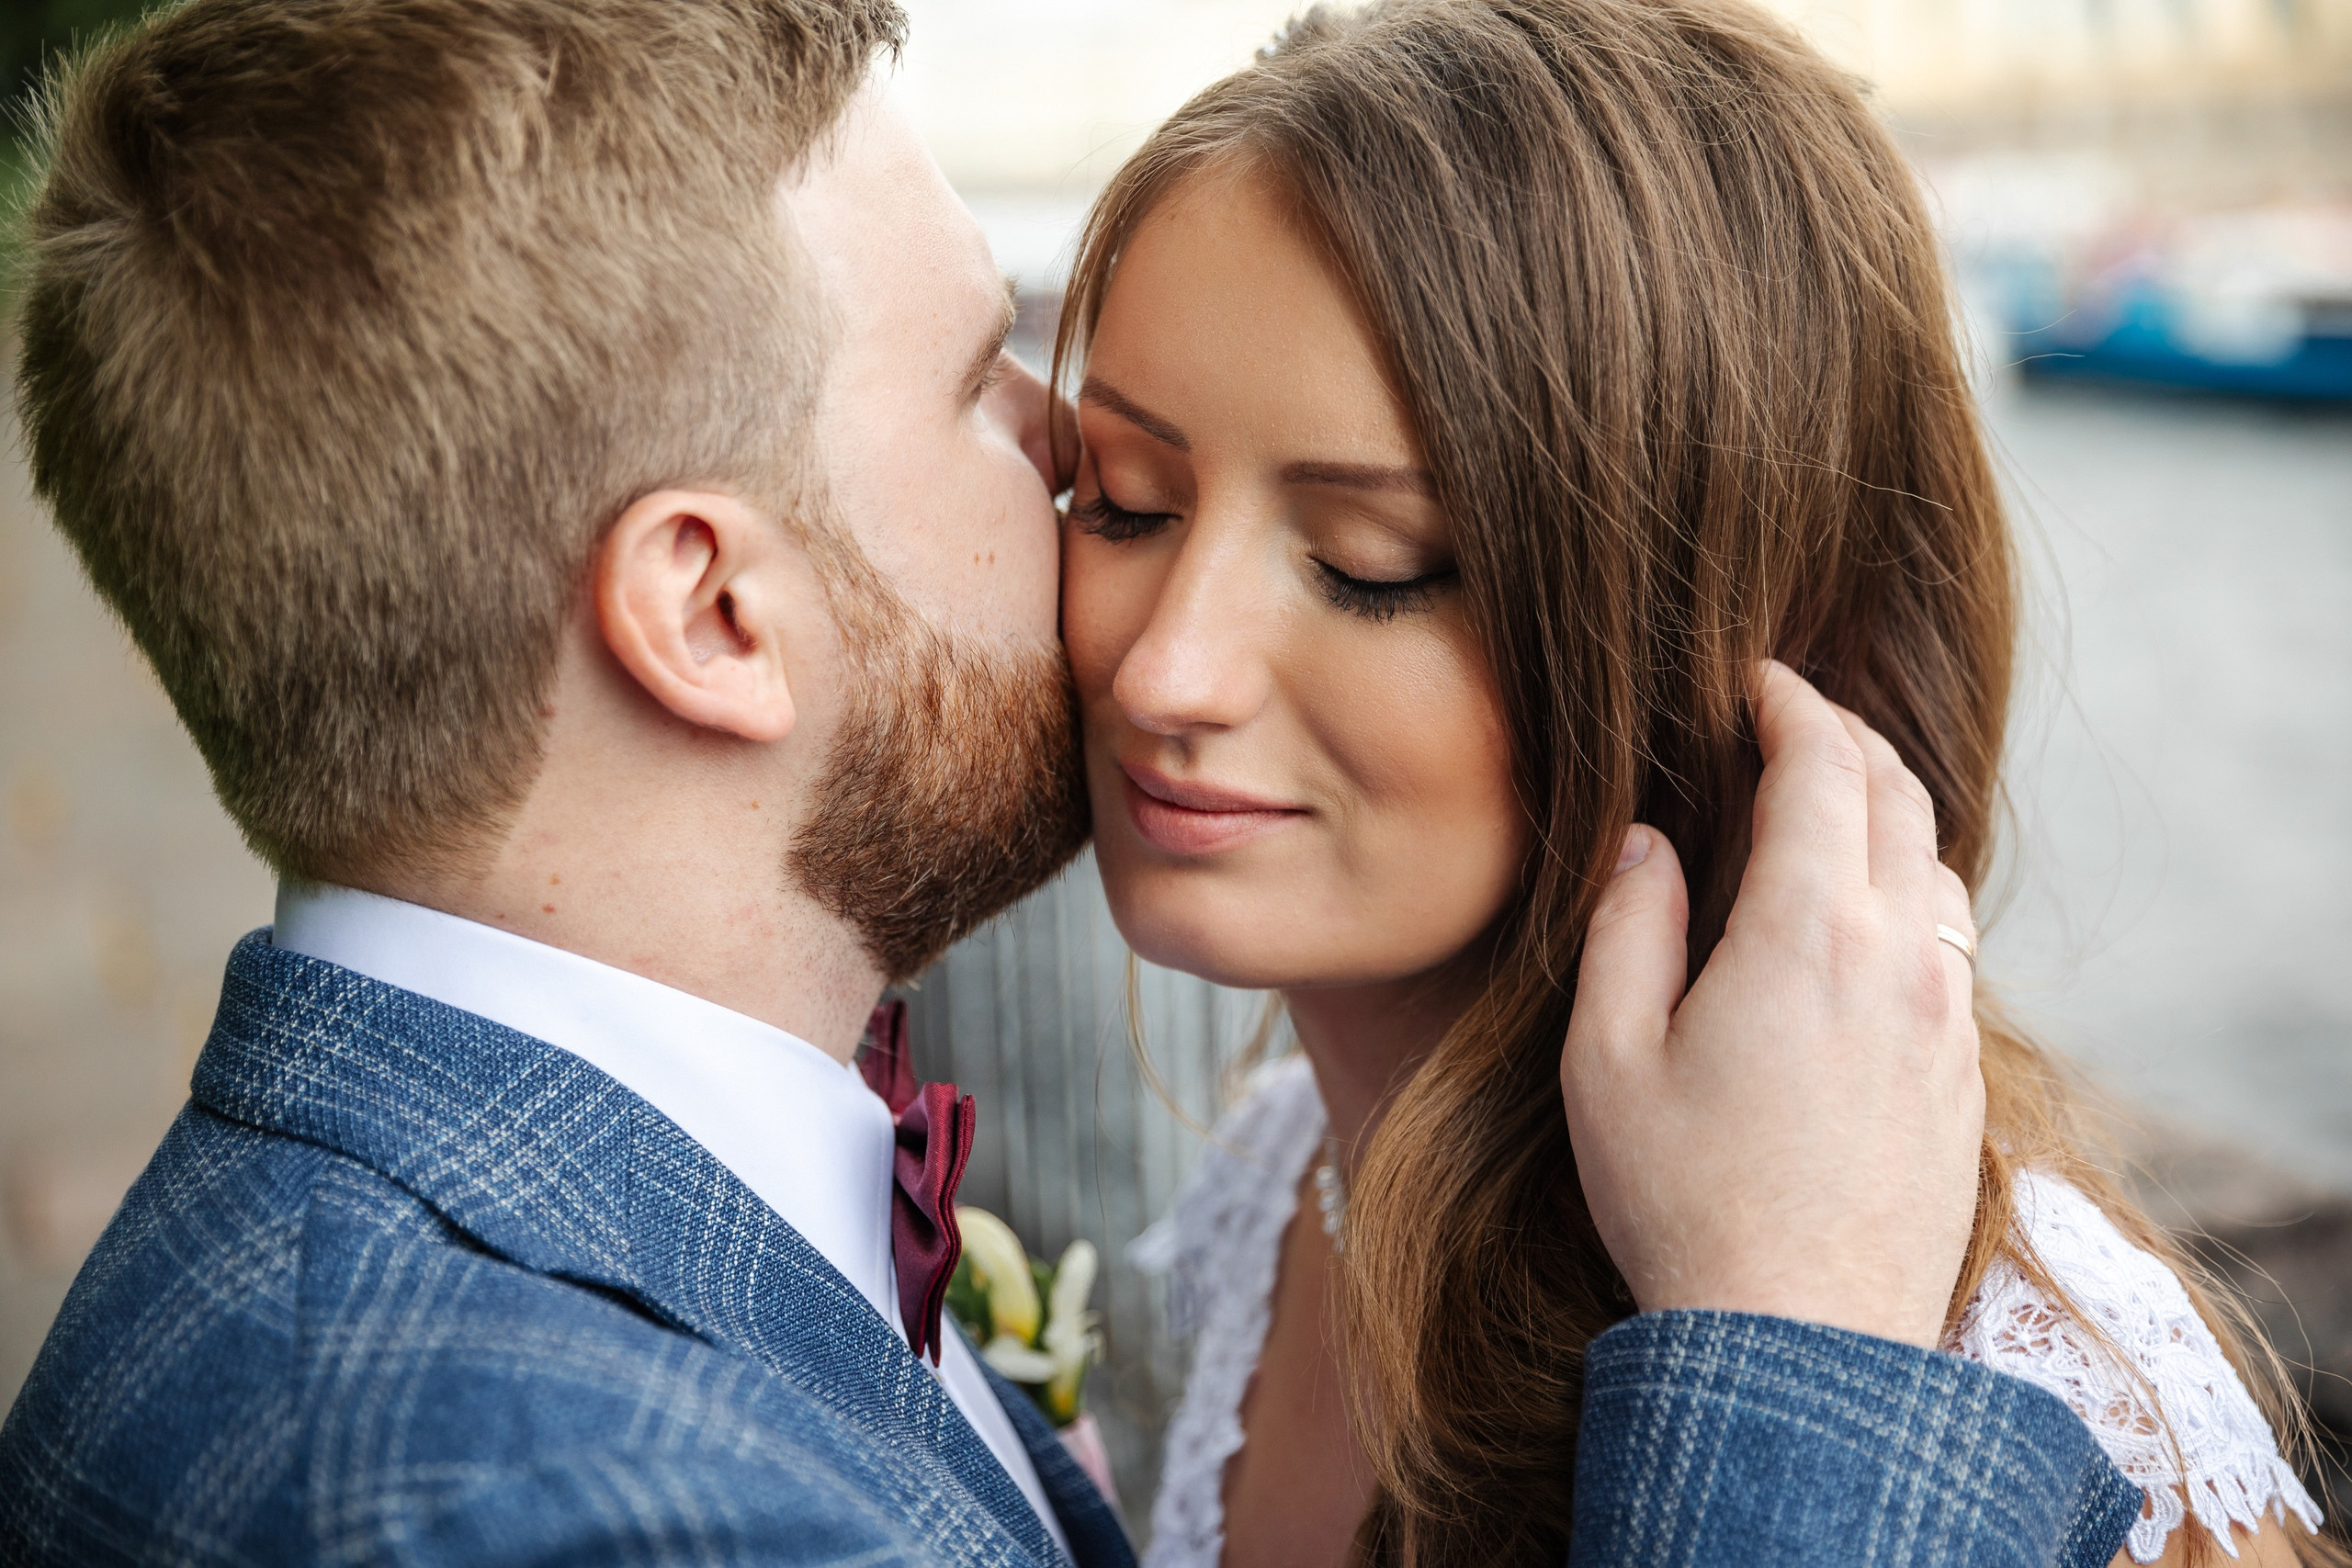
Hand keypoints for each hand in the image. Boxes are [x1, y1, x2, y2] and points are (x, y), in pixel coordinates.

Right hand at [1560, 662, 1983, 1347]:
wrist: (1803, 1345)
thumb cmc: (1682, 1203)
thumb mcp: (1608, 1059)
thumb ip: (1629, 928)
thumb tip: (1647, 842)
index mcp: (1808, 932)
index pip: (1823, 767)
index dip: (1791, 703)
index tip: (1758, 678)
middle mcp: (1902, 956)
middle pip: (1901, 795)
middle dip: (1848, 737)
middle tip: (1794, 718)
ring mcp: (1947, 1018)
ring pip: (1939, 867)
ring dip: (1889, 813)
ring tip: (1831, 810)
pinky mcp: (1964, 1076)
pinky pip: (1951, 945)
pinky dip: (1910, 893)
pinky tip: (1864, 924)